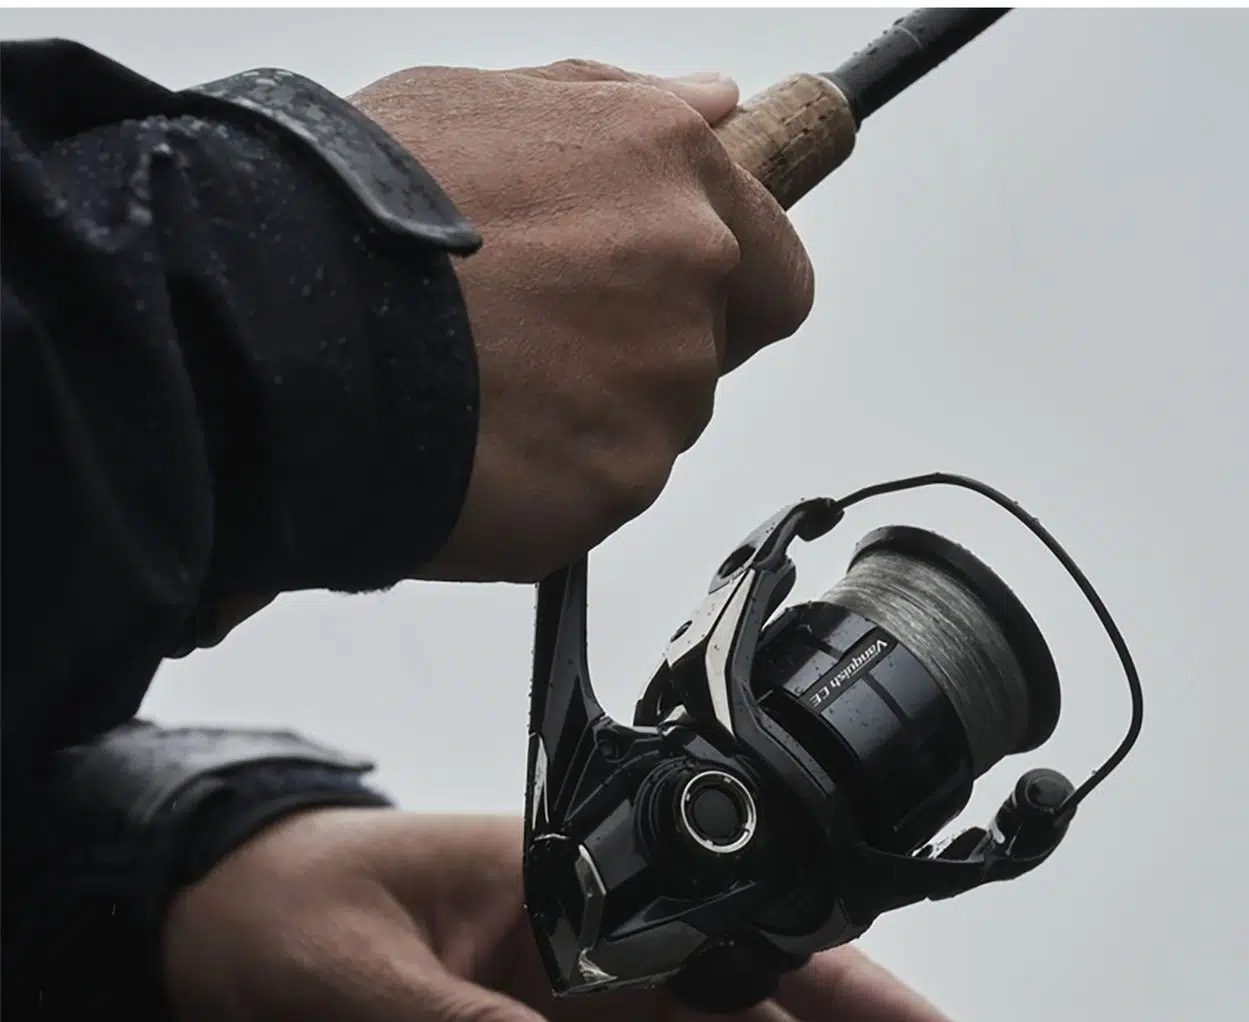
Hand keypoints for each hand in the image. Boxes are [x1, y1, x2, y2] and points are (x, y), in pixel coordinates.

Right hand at [350, 62, 814, 582]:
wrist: (274, 324)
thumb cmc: (355, 205)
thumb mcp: (481, 102)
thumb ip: (623, 106)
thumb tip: (720, 103)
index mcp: (671, 165)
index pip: (771, 263)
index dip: (728, 291)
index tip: (672, 303)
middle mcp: (690, 269)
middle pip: (709, 350)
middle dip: (644, 351)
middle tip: (542, 345)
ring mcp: (662, 386)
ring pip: (654, 424)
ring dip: (591, 415)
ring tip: (485, 386)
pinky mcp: (619, 482)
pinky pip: (603, 489)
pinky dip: (554, 477)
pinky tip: (479, 441)